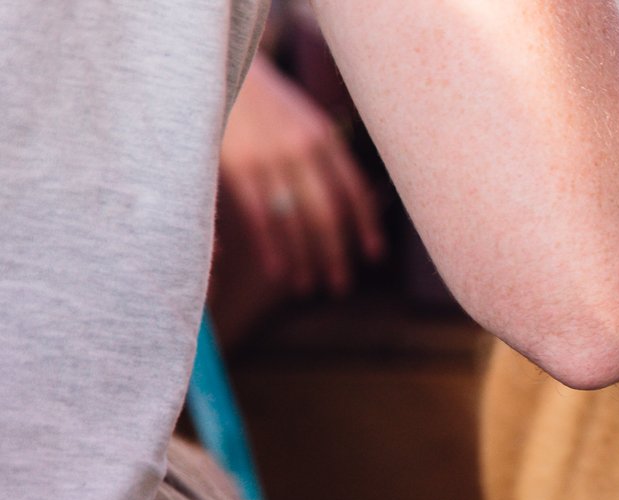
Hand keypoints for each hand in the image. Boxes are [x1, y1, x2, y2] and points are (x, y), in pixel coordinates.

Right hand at [219, 53, 384, 295]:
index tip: (374, 255)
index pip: (354, 190)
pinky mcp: (240, 167)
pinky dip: (272, 247)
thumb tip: (351, 200)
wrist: (216, 67)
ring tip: (307, 285)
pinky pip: (261, 216)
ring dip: (303, 258)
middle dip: (335, 253)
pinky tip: (278, 269)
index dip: (366, 225)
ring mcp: (272, 159)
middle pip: (328, 214)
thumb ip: (324, 155)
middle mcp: (304, 150)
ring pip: (295, 221)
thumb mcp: (302, 119)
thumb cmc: (263, 100)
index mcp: (325, 137)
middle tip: (339, 285)